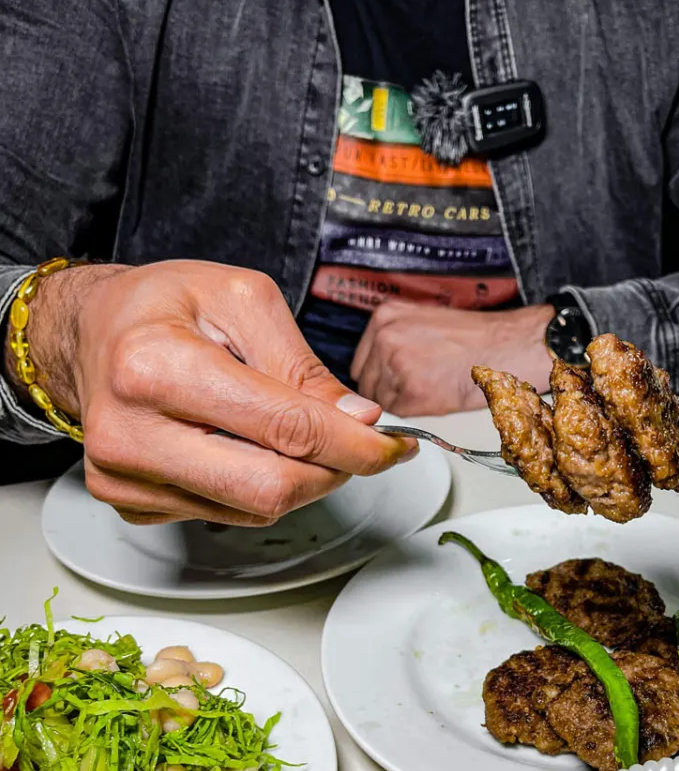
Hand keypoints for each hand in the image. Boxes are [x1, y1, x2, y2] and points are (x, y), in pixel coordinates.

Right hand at [6, 260, 415, 525]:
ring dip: (300, 478)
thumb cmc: (164, 306)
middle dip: (334, 471)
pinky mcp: (130, 503)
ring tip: (298, 432)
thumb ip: (303, 365)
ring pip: (254, 510)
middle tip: (360, 442)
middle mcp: (129, 433)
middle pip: (271, 489)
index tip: (396, 445)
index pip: (283, 429)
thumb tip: (358, 419)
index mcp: (154, 366)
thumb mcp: (244, 301)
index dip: (355, 444)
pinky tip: (250, 445)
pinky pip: (225, 513)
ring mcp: (123, 478)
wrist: (91, 333)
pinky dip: (259, 485)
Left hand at [350, 301, 554, 415]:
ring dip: (403, 402)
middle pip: (367, 382)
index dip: (380, 375)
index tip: (396, 380)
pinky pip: (399, 414)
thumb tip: (376, 368)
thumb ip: (394, 338)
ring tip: (433, 388)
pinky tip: (438, 396)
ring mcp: (396, 364)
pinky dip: (416, 412)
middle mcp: (385, 337)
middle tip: (419, 386)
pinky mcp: (412, 391)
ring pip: (381, 400)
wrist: (505, 347)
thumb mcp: (422, 321)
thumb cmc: (473, 338)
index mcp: (384, 316)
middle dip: (388, 390)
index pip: (361, 361)